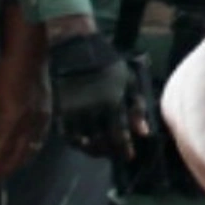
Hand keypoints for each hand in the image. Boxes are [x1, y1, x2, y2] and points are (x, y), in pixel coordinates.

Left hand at [0, 46, 48, 181]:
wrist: (28, 59)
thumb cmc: (3, 75)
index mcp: (13, 118)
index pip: (3, 147)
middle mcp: (29, 124)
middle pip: (19, 153)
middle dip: (7, 167)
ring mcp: (41, 120)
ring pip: (31, 148)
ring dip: (19, 162)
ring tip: (9, 169)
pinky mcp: (47, 116)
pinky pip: (39, 139)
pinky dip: (31, 150)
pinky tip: (25, 153)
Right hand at [48, 35, 149, 161]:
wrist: (75, 48)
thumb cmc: (107, 63)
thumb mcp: (128, 80)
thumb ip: (137, 107)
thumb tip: (143, 132)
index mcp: (111, 103)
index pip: (119, 135)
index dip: (125, 149)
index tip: (129, 157)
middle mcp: (92, 111)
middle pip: (102, 142)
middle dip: (110, 151)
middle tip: (116, 154)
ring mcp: (74, 112)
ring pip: (85, 142)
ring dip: (94, 150)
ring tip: (102, 151)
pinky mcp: (61, 110)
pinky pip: (68, 136)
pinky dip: (77, 143)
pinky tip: (85, 142)